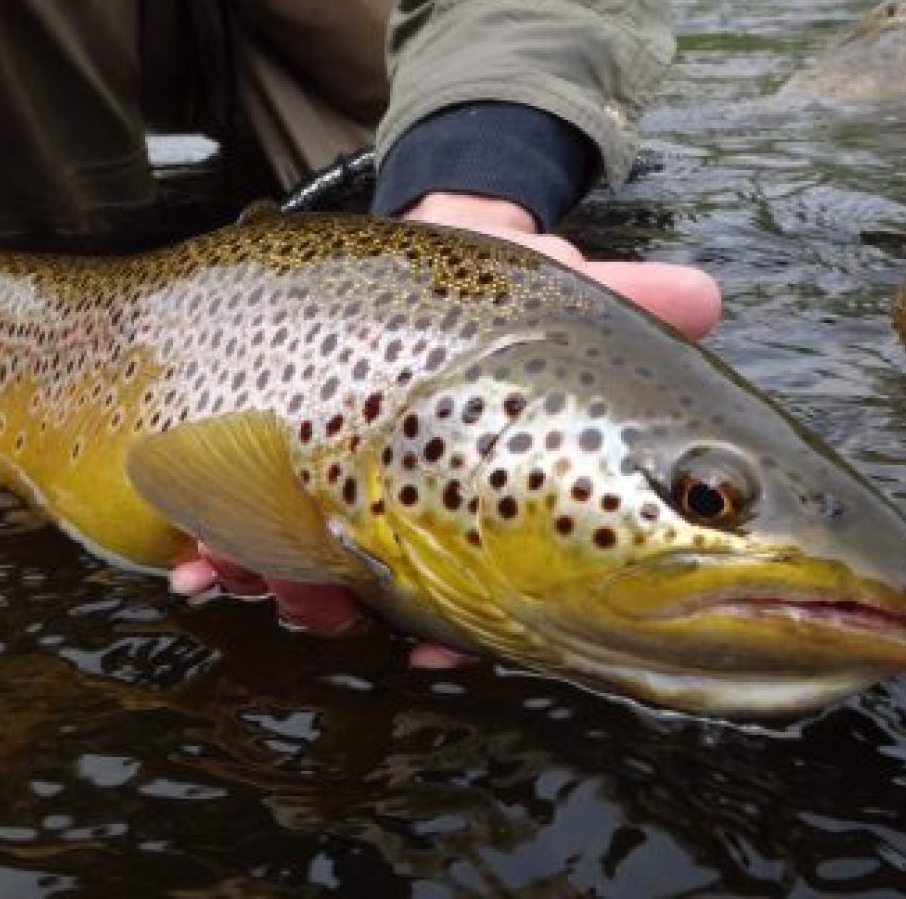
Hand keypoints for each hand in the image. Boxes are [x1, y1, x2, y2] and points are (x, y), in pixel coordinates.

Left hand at [170, 192, 721, 666]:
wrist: (409, 256)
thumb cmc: (496, 297)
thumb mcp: (557, 293)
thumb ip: (628, 300)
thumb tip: (711, 300)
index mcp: (485, 497)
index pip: (475, 586)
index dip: (456, 627)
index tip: (434, 649)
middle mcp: (412, 513)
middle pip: (374, 588)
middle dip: (345, 606)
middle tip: (319, 602)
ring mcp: (341, 494)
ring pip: (302, 570)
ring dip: (271, 582)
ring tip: (237, 569)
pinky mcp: (276, 464)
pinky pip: (237, 528)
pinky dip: (215, 551)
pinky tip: (194, 558)